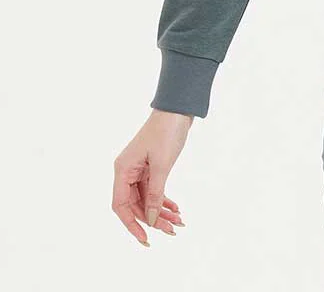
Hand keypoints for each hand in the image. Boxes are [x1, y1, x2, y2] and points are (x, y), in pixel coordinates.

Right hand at [112, 109, 191, 245]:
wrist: (178, 108)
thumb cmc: (167, 132)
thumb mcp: (162, 165)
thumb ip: (155, 193)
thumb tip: (151, 219)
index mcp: (123, 170)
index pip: (121, 206)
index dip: (131, 224)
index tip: (146, 239)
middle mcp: (127, 171)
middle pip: (136, 204)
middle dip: (153, 219)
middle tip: (172, 230)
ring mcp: (138, 169)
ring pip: (146, 198)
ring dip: (161, 210)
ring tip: (178, 222)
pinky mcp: (150, 166)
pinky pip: (153, 189)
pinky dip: (164, 199)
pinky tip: (175, 208)